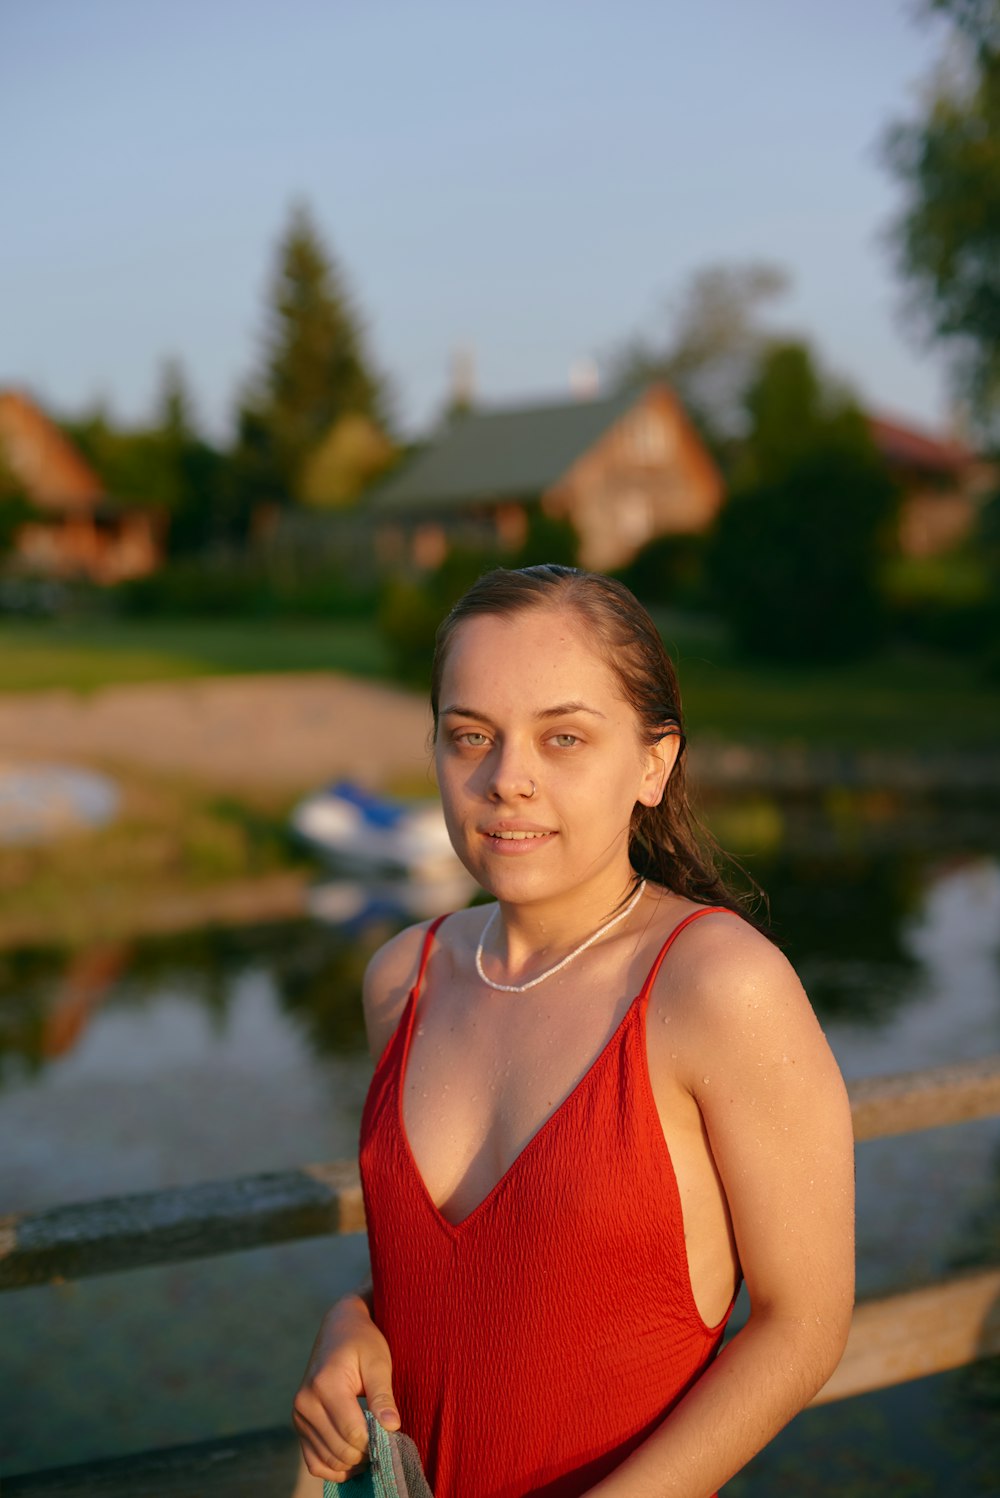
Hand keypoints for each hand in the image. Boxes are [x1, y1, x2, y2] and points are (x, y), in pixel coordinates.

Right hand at [293, 1294, 400, 1482]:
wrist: (338, 1329)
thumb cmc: (362, 1342)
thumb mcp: (378, 1362)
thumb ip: (383, 1395)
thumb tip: (392, 1427)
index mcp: (325, 1384)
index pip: (353, 1432)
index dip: (376, 1441)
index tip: (392, 1435)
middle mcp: (305, 1402)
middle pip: (340, 1450)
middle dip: (366, 1454)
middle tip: (384, 1443)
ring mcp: (299, 1415)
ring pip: (327, 1460)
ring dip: (352, 1463)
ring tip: (372, 1449)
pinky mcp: (299, 1424)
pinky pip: (314, 1462)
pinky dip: (334, 1467)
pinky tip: (353, 1458)